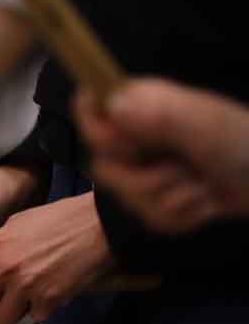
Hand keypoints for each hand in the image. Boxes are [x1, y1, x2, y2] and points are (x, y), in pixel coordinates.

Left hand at [0, 192, 113, 323]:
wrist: (99, 226)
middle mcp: (3, 268)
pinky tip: (48, 288)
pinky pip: (30, 318)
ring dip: (9, 310)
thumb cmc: (56, 221)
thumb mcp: (13, 226)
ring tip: (27, 288)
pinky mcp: (48, 301)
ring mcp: (26, 286)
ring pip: (1, 318)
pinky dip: (36, 309)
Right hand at [75, 79, 248, 232]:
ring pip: (127, 200)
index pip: (89, 110)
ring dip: (173, 200)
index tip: (133, 148)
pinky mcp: (159, 200)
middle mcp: (137, 135)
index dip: (101, 135)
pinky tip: (206, 203)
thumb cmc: (243, 145)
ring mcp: (146, 170)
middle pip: (103, 167)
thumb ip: (159, 115)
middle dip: (144, 181)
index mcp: (141, 105)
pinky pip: (151, 219)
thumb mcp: (205, 125)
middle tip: (183, 171)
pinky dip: (184, 217)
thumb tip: (112, 104)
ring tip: (203, 187)